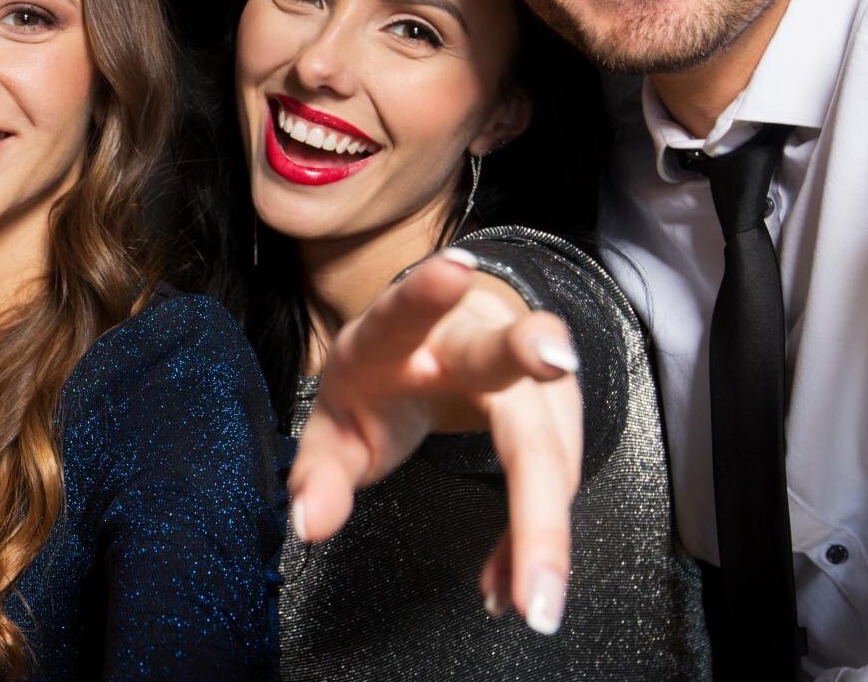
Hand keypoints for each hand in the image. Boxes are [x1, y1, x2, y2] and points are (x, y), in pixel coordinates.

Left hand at [287, 252, 584, 632]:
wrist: (436, 353)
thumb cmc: (378, 389)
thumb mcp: (335, 429)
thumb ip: (319, 476)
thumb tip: (309, 525)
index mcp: (393, 337)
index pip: (403, 309)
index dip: (426, 291)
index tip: (455, 270)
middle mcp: (465, 337)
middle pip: (500, 351)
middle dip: (529, 353)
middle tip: (551, 360)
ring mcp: (520, 366)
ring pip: (545, 434)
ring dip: (542, 517)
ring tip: (527, 597)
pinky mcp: (557, 402)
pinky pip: (557, 473)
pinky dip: (535, 533)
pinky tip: (510, 580)